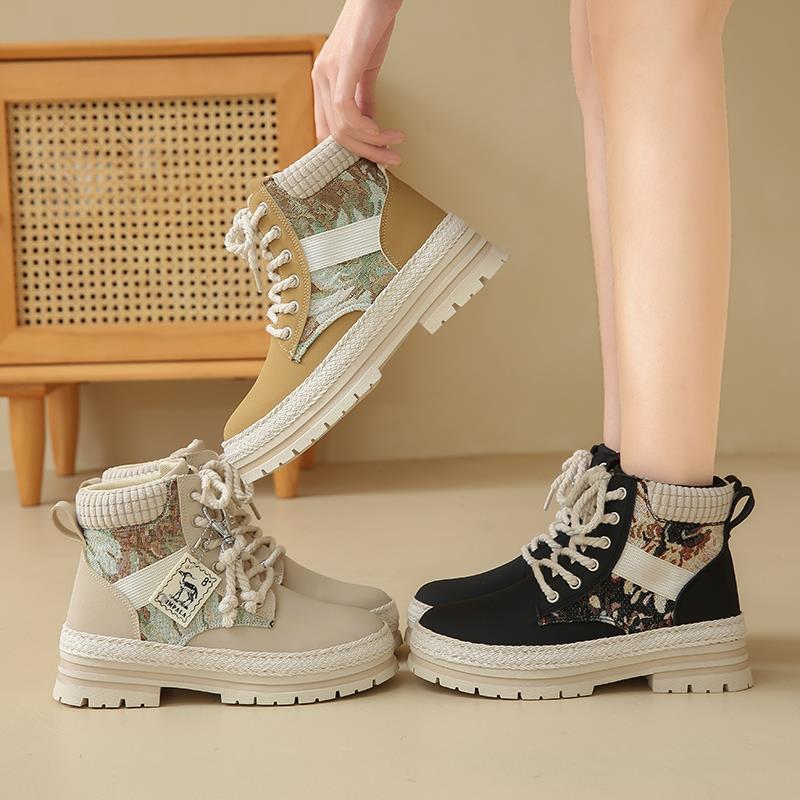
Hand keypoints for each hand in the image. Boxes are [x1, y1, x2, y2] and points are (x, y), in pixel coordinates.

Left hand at [313, 0, 404, 164]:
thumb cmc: (371, 27)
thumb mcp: (367, 70)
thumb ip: (365, 99)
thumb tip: (370, 126)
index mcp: (323, 81)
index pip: (327, 129)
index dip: (348, 150)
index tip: (372, 157)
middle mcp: (320, 77)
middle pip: (335, 135)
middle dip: (366, 152)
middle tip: (389, 158)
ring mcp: (329, 71)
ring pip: (342, 127)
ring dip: (372, 143)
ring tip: (393, 143)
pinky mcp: (343, 65)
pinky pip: (346, 110)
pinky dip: (366, 128)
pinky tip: (382, 131)